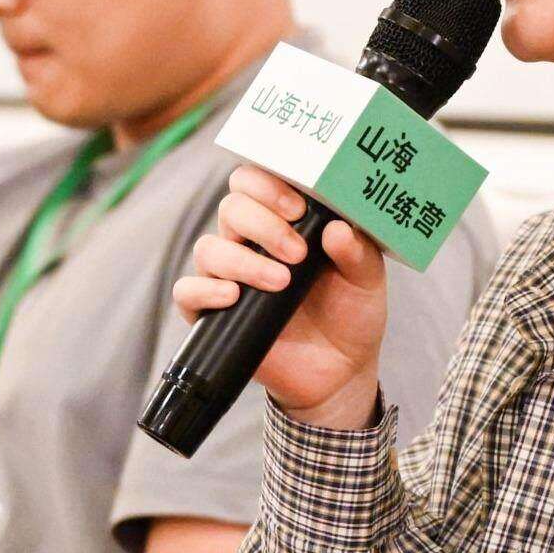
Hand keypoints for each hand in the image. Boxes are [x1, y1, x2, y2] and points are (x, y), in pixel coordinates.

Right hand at [169, 166, 392, 427]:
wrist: (340, 371)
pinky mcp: (213, 313)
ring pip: (208, 248)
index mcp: (284, 222)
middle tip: (296, 252)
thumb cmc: (350, 314)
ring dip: (242, 260)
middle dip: (262, 224)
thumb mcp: (366, 280)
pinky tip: (233, 296)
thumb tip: (338, 228)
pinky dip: (204, 290)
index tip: (299, 208)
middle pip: (231, 207)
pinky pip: (187, 291)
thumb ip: (357, 251)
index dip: (268, 184)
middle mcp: (250, 242)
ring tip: (280, 282)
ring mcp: (229, 277)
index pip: (256, 181)